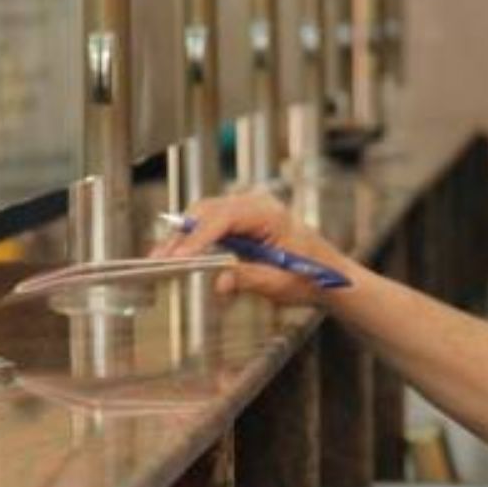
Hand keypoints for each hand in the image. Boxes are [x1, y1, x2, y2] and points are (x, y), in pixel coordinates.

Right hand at [153, 190, 350, 305]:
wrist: (328, 275)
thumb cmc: (311, 276)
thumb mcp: (279, 282)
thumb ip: (248, 279)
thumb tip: (219, 281)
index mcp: (270, 213)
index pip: (224, 219)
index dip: (198, 238)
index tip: (178, 257)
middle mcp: (256, 204)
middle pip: (207, 212)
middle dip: (181, 236)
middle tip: (159, 260)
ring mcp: (247, 209)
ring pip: (204, 216)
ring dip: (183, 238)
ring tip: (161, 260)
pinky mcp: (241, 220)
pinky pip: (210, 224)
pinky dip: (194, 239)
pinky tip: (178, 256)